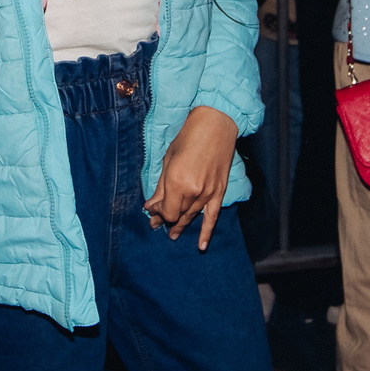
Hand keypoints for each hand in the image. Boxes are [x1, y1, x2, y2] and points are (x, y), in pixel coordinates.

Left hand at [144, 105, 236, 248]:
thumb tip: (151, 206)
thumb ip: (160, 187)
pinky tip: (201, 246)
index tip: (150, 211)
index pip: (165, 211)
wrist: (216, 125)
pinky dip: (206, 233)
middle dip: (165, 219)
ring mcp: (208, 193)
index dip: (157, 214)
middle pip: (176, 215)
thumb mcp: (168, 160)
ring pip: (191, 217)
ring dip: (181, 224)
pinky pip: (212, 218)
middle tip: (156, 224)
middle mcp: (193, 191)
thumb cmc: (188, 137)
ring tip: (173, 234)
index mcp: (176, 182)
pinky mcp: (219, 192)